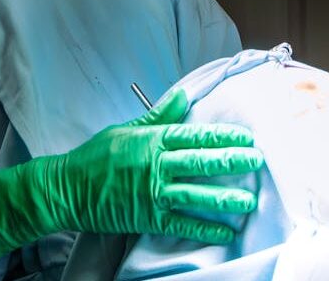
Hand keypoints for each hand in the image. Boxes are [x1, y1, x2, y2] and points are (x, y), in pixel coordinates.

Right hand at [0, 88, 263, 260]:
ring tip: (249, 202)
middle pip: (201, 161)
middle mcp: (156, 165)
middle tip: (258, 161)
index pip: (195, 135)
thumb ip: (158, 116)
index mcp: (153, 140)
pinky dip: (203, 229)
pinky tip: (224, 232)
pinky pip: (181, 224)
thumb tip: (182, 95)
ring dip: (224, 199)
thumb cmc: (97, 156)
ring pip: (195, 194)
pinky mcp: (148, 217)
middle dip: (232, 161)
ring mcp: (153, 192)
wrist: (70, 188)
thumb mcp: (127, 128)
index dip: (223, 135)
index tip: (246, 136)